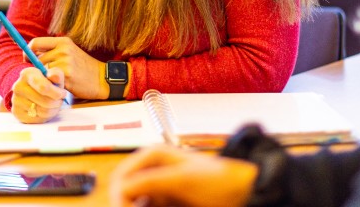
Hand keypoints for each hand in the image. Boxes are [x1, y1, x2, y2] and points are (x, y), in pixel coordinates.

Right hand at [10, 66, 66, 122]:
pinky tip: (46, 109)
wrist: (31, 91)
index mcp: (27, 74)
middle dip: (57, 102)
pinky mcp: (17, 113)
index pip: (44, 87)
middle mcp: (18, 86)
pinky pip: (38, 119)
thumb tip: (53, 76)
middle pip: (46, 101)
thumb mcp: (53, 76)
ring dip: (53, 110)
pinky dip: (46, 116)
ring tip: (54, 104)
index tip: (63, 94)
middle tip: (60, 100)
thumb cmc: (46, 82)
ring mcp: (16, 100)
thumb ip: (56, 74)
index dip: (57, 93)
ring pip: (43, 111)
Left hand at [29, 36, 106, 99]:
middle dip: (38, 68)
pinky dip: (51, 84)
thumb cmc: (82, 66)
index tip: (27, 60)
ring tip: (56, 80)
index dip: (28, 52)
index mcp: (63, 41)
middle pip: (37, 59)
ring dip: (45, 77)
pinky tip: (60, 85)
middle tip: (47, 74)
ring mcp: (65, 62)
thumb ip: (52, 51)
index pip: (35, 43)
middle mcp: (63, 50)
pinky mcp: (66, 75)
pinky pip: (49, 80)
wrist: (101, 78)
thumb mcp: (70, 52)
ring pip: (42, 71)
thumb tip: (30, 55)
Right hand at [110, 145, 257, 206]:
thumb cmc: (216, 178)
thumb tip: (122, 188)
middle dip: (126, 206)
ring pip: (135, 204)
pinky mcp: (164, 203)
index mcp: (151, 157)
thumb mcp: (181, 179)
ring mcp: (157, 188)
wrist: (240, 191)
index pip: (121, 178)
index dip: (119, 198)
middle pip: (125, 194)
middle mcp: (150, 171)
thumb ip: (149, 181)